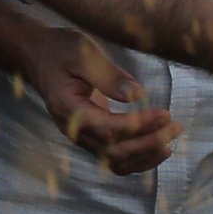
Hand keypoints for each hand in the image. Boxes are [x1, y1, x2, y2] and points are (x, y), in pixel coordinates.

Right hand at [20, 26, 179, 173]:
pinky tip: (157, 148)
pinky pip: (114, 158)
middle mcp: (74, 130)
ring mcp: (81, 136)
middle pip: (114, 153)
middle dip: (148, 143)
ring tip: (170, 141)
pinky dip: (137, 159)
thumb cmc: (58, 50)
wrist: (37, 56)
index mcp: (69, 110)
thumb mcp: (82, 53)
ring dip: (145, 156)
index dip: (140, 125)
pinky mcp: (90, 135)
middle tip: (175, 127)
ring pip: (115, 162)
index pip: (109, 129)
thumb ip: (108, 75)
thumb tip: (136, 94)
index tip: (164, 114)